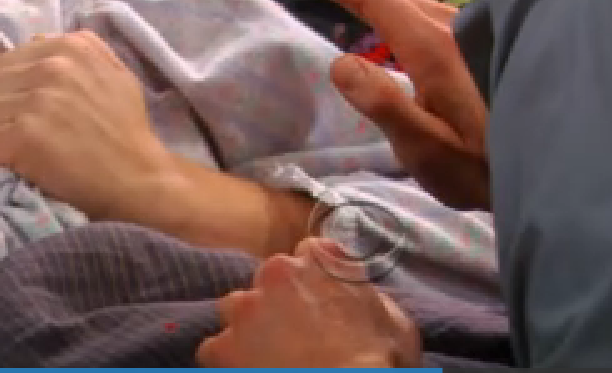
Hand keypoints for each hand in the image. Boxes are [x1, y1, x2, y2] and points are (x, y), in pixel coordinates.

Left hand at [0, 31, 178, 222]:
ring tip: (8, 152)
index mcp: (70, 46)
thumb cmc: (127, 130)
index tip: (20, 112)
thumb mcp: (113, 74)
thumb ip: (78, 53)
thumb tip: (37, 43)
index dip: (10, 90)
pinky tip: (8, 166)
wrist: (139, 178)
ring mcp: (36, 99)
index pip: (8, 62)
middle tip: (9, 135)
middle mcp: (51, 65)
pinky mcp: (24, 135)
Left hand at [197, 238, 421, 367]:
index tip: (320, 299)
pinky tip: (249, 371)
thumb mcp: (396, 323)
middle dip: (279, 303)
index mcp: (320, 260)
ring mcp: (245, 309)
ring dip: (249, 328)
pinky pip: (215, 349)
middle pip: (270, 280)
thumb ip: (368, 295)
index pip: (310, 251)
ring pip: (236, 310)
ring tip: (268, 356)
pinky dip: (229, 361)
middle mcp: (276, 273)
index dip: (315, 278)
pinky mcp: (222, 346)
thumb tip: (356, 292)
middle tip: (297, 335)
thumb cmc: (379, 364)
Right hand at [253, 0, 490, 210]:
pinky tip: (364, 11)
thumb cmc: (492, 168)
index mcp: (431, 46)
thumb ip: (386, 107)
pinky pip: (410, 3)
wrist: (564, 165)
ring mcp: (462, 28)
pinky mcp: (470, 41)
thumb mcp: (432, 153)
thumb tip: (339, 61)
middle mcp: (447, 24)